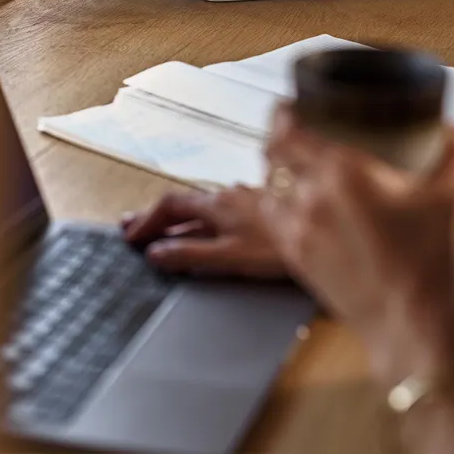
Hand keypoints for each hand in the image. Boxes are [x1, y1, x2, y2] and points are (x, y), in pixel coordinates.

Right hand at [121, 185, 285, 277]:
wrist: (324, 234)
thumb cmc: (278, 249)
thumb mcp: (229, 257)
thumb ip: (191, 254)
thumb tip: (155, 253)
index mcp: (217, 205)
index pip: (170, 204)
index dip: (146, 220)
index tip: (129, 236)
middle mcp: (228, 196)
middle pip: (183, 203)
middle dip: (156, 216)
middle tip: (132, 229)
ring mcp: (244, 200)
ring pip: (202, 206)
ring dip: (177, 218)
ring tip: (160, 231)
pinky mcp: (259, 208)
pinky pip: (219, 211)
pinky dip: (200, 220)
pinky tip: (204, 229)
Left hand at [262, 104, 453, 384]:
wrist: (406, 319)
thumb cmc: (426, 257)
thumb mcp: (445, 195)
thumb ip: (451, 153)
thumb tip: (451, 128)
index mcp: (343, 172)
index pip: (288, 130)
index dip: (283, 114)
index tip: (291, 106)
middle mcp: (311, 194)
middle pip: (271, 152)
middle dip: (278, 137)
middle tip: (292, 131)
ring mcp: (296, 226)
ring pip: (266, 184)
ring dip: (275, 169)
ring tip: (291, 164)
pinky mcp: (292, 253)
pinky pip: (271, 214)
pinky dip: (275, 200)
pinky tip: (292, 199)